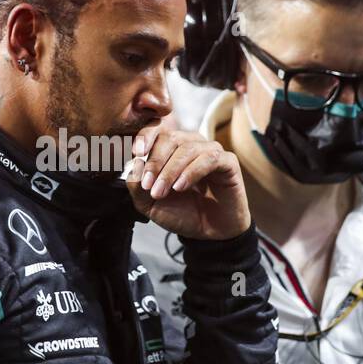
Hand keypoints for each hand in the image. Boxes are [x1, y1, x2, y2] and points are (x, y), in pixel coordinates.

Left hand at [127, 124, 250, 240]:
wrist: (209, 233)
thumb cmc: (182, 213)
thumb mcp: (150, 203)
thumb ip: (137, 185)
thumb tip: (134, 166)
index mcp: (172, 149)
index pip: (157, 130)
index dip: (145, 137)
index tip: (136, 153)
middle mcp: (192, 144)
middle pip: (170, 138)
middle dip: (155, 162)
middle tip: (148, 186)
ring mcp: (211, 151)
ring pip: (188, 148)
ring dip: (171, 170)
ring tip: (162, 192)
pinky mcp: (228, 162)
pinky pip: (209, 158)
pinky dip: (191, 171)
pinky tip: (181, 187)